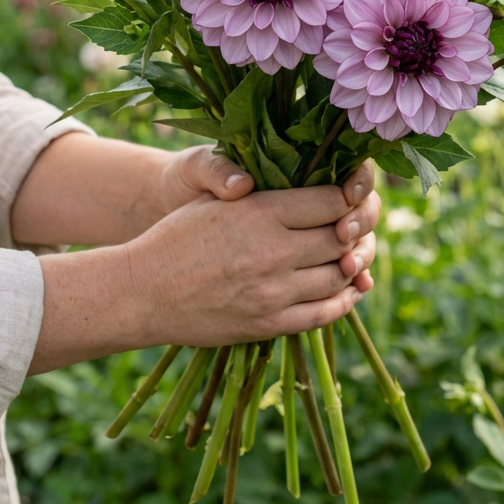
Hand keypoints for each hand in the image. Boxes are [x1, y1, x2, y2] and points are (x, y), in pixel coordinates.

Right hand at [28, 154, 379, 372]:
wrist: (143, 292)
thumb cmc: (177, 236)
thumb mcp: (215, 198)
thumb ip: (263, 189)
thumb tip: (308, 178)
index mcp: (261, 212)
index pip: (333, 201)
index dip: (350, 196)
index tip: (351, 193)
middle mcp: (273, 252)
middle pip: (342, 238)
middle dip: (358, 229)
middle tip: (360, 223)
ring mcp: (274, 293)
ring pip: (339, 276)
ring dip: (356, 264)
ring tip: (356, 253)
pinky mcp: (268, 324)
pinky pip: (324, 314)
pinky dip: (345, 299)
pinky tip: (350, 287)